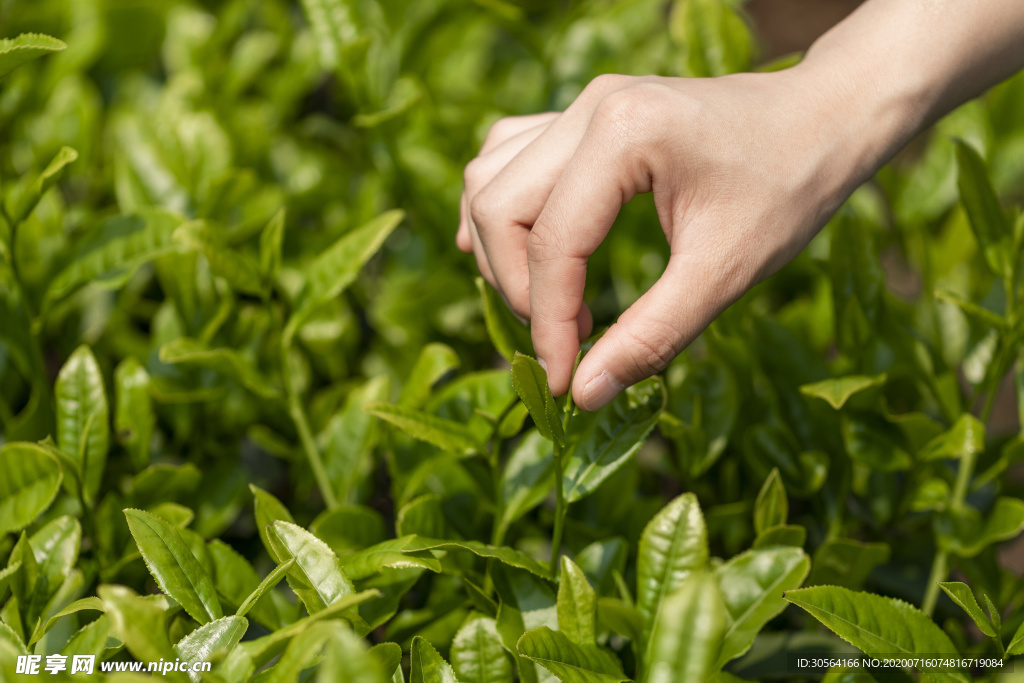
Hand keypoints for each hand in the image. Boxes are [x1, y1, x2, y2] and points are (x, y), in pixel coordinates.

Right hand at [458, 68, 887, 410]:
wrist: (823, 120)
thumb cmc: (788, 189)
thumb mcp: (725, 272)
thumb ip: (650, 336)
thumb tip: (583, 395)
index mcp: (625, 135)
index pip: (553, 243)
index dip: (547, 324)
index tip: (562, 381)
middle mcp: (589, 108)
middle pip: (499, 208)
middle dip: (518, 288)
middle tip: (566, 341)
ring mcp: (581, 104)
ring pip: (490, 179)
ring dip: (501, 249)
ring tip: (547, 301)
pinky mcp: (583, 114)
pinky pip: (508, 157)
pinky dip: (502, 208)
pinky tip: (521, 247)